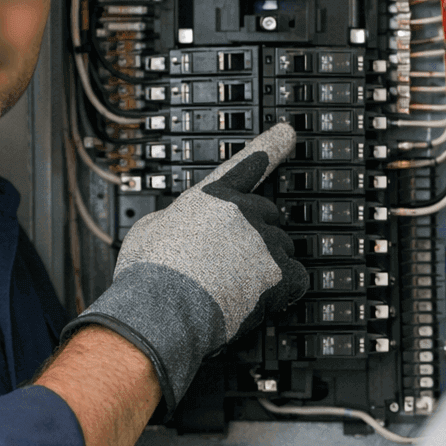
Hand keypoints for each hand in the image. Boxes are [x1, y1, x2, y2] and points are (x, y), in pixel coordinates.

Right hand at [60, 124, 307, 410]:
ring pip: (282, 248)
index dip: (271, 145)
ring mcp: (264, 241)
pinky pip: (296, 279)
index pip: (247, 163)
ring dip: (266, 265)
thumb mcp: (149, 230)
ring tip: (233, 286)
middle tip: (232, 260)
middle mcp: (242, 212)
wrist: (160, 312)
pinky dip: (283, 291)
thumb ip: (175, 218)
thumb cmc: (148, 277)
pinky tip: (259, 299)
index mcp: (210, 197)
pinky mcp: (279, 273)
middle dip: (256, 234)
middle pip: (268, 214)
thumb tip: (178, 224)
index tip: (288, 132)